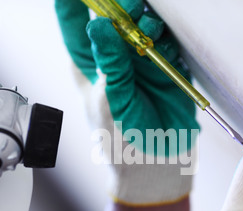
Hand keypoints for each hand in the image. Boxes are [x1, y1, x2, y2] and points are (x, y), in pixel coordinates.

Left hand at [55, 0, 199, 205]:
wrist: (157, 163)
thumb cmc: (121, 139)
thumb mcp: (110, 101)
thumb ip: (109, 63)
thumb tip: (98, 25)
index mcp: (87, 62)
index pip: (74, 21)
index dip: (76, 2)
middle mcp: (113, 56)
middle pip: (113, 15)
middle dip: (120, 6)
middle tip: (129, 7)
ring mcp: (141, 60)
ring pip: (143, 24)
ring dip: (147, 22)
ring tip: (150, 32)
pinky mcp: (166, 66)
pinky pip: (168, 42)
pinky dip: (168, 42)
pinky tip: (166, 53)